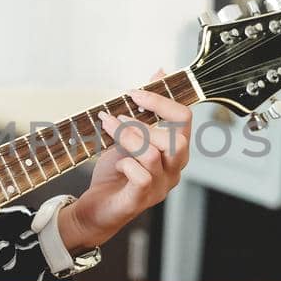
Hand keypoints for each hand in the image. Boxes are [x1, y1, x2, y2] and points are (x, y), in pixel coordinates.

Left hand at [60, 70, 192, 250]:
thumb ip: (147, 108)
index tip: (134, 94)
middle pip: (176, 139)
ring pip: (153, 155)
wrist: (96, 208)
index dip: (160, 101)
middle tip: (117, 117)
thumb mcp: (130, 133)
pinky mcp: (140, 200)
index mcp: (175, 151)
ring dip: (127, 137)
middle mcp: (173, 170)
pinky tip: (117, 162)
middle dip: (143, 123)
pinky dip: (127, 164)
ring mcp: (159, 187)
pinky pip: (142, 178)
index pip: (184, 119)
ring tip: (109, 130)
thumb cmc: (116, 173)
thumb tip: (160, 72)